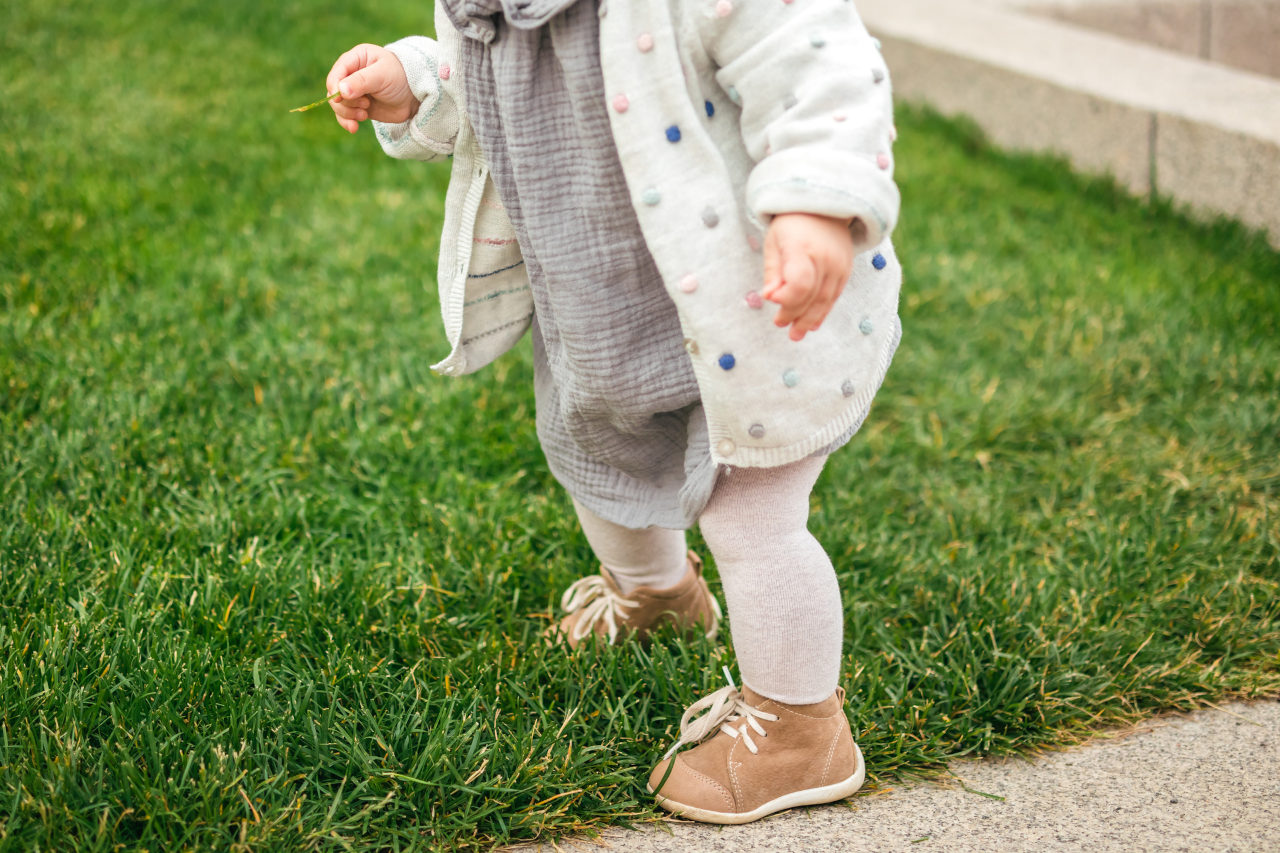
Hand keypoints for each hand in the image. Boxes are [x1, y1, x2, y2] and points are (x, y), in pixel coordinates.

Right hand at [325, 44, 419, 133]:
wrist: (416, 96)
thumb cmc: (401, 77)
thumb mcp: (382, 75)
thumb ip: (361, 81)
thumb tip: (340, 91)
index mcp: (355, 59)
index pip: (336, 74)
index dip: (335, 87)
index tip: (340, 99)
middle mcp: (351, 75)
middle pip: (334, 92)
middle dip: (346, 103)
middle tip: (365, 105)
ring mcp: (355, 92)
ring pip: (338, 106)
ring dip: (348, 114)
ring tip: (364, 114)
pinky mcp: (359, 107)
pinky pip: (346, 116)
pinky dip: (348, 123)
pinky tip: (354, 128)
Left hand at [762, 213, 856, 340]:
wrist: (825, 205)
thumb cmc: (792, 224)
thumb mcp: (775, 242)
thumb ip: (773, 271)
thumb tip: (770, 298)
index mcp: (803, 248)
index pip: (800, 282)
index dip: (787, 298)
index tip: (773, 302)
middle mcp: (826, 258)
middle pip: (812, 295)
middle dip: (795, 314)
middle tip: (780, 325)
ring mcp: (840, 265)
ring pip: (825, 300)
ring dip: (810, 319)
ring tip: (796, 333)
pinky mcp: (846, 270)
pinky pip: (835, 296)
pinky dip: (823, 311)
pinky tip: (813, 323)